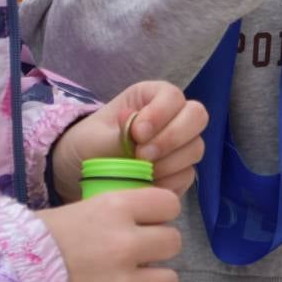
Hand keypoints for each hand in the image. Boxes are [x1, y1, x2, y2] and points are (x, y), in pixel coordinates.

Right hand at [38, 186, 181, 281]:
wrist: (8, 276)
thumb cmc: (40, 239)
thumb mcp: (82, 210)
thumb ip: (115, 215)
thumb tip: (143, 221)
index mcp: (115, 208)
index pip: (168, 204)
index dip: (161, 214)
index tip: (150, 223)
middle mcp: (123, 243)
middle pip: (173, 242)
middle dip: (158, 249)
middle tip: (139, 255)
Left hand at [51, 81, 208, 201]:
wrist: (84, 171)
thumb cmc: (90, 143)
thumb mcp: (97, 137)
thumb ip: (119, 134)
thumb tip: (137, 131)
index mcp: (152, 96)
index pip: (173, 96)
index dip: (160, 114)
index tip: (137, 133)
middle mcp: (172, 116)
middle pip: (197, 117)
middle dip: (172, 138)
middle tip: (143, 155)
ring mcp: (179, 144)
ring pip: (195, 148)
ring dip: (170, 162)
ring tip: (141, 171)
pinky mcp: (179, 171)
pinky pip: (187, 175)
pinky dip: (169, 182)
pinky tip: (147, 184)